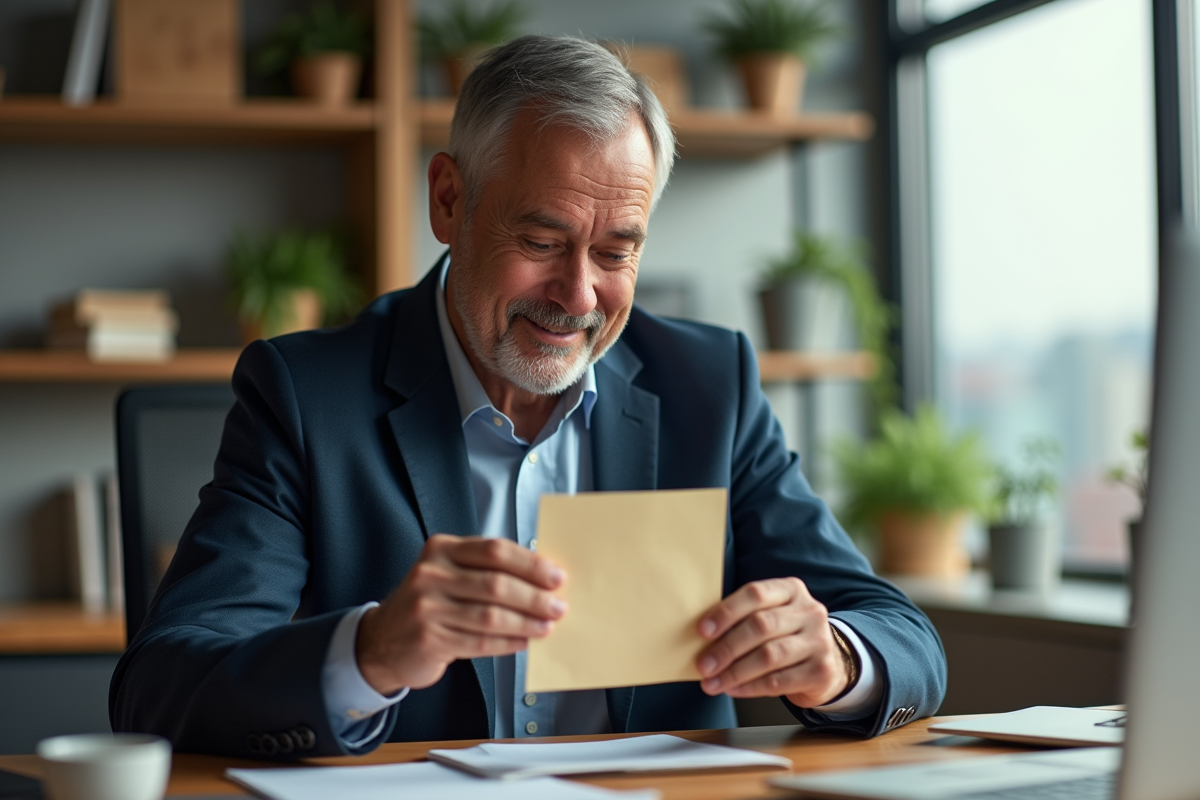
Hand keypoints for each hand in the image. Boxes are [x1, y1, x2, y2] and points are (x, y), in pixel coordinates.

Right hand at [355, 535, 566, 695]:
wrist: (383, 640)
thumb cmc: (429, 603)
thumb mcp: (449, 574)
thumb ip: (487, 571)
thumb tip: (542, 580)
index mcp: (442, 550)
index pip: (495, 550)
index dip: (531, 564)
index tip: (556, 576)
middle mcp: (431, 574)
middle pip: (496, 583)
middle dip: (534, 596)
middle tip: (558, 606)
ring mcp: (427, 607)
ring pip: (491, 615)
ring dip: (526, 622)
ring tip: (546, 626)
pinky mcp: (429, 639)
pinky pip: (479, 641)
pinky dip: (507, 642)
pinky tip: (523, 642)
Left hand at [695, 577, 848, 707]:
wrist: (830, 664)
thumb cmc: (786, 637)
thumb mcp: (773, 616)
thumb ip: (745, 618)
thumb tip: (703, 636)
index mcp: (791, 590)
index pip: (756, 593)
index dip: (726, 611)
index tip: (702, 630)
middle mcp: (809, 612)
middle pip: (761, 625)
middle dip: (727, 647)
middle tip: (704, 665)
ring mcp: (819, 641)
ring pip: (769, 655)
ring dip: (735, 671)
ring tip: (713, 682)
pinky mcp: (821, 671)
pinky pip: (778, 681)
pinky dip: (750, 687)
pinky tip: (733, 689)